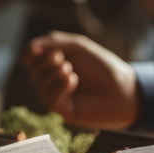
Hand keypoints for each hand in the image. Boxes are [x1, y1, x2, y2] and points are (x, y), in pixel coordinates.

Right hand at [21, 31, 139, 128]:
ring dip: (52, 73)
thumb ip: (54, 42)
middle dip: (43, 62)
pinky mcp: (63, 110)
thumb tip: (29, 49)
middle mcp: (52, 79)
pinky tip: (73, 81)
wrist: (124, 90)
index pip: (30, 56)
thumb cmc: (103, 67)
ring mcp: (57, 95)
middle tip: (61, 57)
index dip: (29, 52)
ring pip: (39, 84)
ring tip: (71, 70)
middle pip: (33, 70)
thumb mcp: (78, 46)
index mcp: (54, 63)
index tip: (37, 48)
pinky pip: (50, 98)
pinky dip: (59, 86)